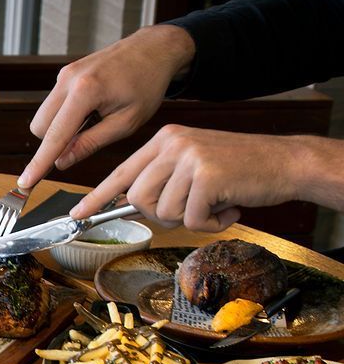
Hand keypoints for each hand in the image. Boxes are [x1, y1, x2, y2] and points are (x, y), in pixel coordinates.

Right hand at [18, 25, 194, 189]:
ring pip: (44, 117)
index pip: (55, 136)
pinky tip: (92, 111)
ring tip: (94, 122)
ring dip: (60, 129)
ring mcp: (64, 75)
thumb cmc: (147, 84)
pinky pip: (53, 105)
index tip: (25, 182)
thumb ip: (90, 143)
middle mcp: (68, 80)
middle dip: (55, 143)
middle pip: (41, 128)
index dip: (39, 163)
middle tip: (85, 143)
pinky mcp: (65, 74)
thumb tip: (62, 161)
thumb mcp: (126, 122)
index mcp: (86, 91)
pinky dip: (65, 116)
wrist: (154, 49)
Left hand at [68, 126, 317, 231]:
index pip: (121, 172)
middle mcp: (172, 144)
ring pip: (162, 211)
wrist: (285, 162)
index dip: (96, 197)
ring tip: (214, 204)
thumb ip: (164, 179)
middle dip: (161, 214)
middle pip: (137, 198)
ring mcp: (188, 158)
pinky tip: (228, 206)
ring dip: (189, 219)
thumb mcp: (194, 164)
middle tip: (191, 209)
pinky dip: (210, 223)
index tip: (77, 214)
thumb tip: (134, 205)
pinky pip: (190, 218)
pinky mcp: (206, 176)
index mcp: (165, 140)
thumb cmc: (239, 170)